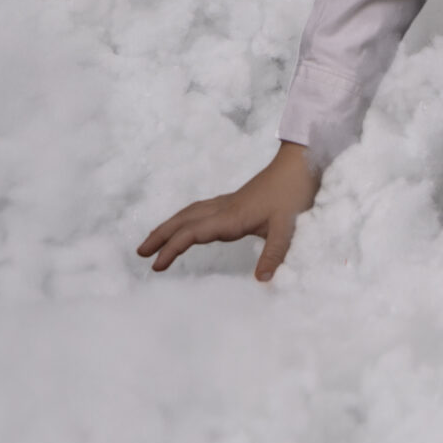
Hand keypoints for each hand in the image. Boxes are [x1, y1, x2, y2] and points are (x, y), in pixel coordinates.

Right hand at [137, 140, 318, 282]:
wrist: (302, 161)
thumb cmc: (295, 191)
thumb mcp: (289, 225)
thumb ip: (275, 253)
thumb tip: (260, 281)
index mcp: (232, 216)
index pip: (194, 233)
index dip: (173, 248)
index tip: (156, 266)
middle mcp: (225, 208)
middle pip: (185, 220)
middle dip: (161, 235)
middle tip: (140, 253)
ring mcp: (229, 203)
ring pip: (191, 213)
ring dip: (171, 226)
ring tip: (154, 240)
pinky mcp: (236, 201)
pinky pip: (202, 211)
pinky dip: (187, 220)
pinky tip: (189, 226)